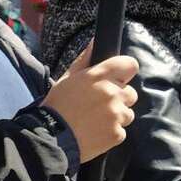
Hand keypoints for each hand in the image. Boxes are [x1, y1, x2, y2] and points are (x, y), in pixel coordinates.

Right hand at [43, 43, 137, 162]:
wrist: (50, 138)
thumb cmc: (56, 107)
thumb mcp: (67, 79)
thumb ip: (85, 60)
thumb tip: (95, 42)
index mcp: (99, 76)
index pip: (130, 65)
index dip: (124, 73)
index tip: (117, 80)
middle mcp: (112, 93)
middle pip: (130, 93)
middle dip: (118, 99)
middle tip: (97, 107)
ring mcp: (116, 114)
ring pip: (127, 113)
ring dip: (115, 117)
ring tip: (94, 122)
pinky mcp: (117, 133)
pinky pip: (120, 131)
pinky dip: (110, 133)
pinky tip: (94, 133)